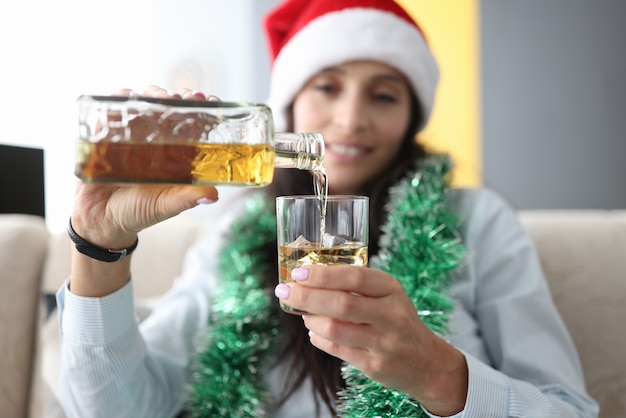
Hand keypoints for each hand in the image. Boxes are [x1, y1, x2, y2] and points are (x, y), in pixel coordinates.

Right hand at [70, 86, 218, 296]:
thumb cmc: (138, 213)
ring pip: (140, 105)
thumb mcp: (165, 205)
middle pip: (166, 108)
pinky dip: (117, 102)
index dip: (200, 110)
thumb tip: (213, 195)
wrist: (100, 222)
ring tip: (156, 97)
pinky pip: (110, 113)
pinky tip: (126, 99)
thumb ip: (187, 199)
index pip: (191, 125)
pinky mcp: (105, 137)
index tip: (208, 99)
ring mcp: (129, 137)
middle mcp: (154, 141)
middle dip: (174, 97)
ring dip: (149, 95)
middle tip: (180, 96)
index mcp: (174, 154)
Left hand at [275, 265, 467, 415]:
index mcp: (392, 290)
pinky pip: (338, 349)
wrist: (427, 362)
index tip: (298, 272)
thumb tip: (310, 278)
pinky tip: (314, 332)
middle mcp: (391, 315)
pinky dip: (319, 339)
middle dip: (307, 296)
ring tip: (304, 314)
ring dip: (311, 319)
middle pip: (342, 303)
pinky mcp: (375, 365)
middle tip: (285, 291)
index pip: (356, 277)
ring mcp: (384, 342)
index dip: (324, 274)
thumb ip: (357, 286)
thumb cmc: (398, 320)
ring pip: (336, 329)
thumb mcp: (388, 296)